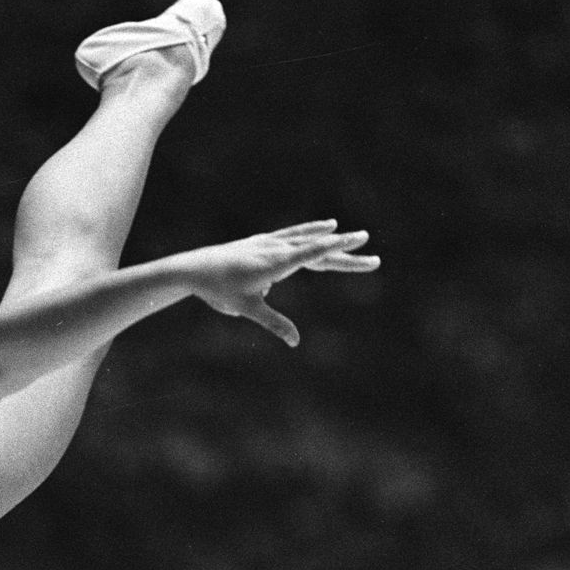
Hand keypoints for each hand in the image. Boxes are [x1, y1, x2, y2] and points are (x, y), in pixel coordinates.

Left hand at [180, 220, 378, 345]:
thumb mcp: (248, 308)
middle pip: (319, 249)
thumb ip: (274, 323)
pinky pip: (293, 235)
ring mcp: (270, 242)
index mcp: (277, 262)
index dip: (340, 247)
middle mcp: (277, 248)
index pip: (316, 253)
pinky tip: (321, 227)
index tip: (361, 240)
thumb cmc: (219, 289)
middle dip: (346, 254)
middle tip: (374, 259)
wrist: (195, 268)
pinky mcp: (263, 241)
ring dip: (331, 238)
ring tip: (351, 236)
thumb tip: (295, 342)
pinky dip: (310, 231)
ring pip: (308, 239)